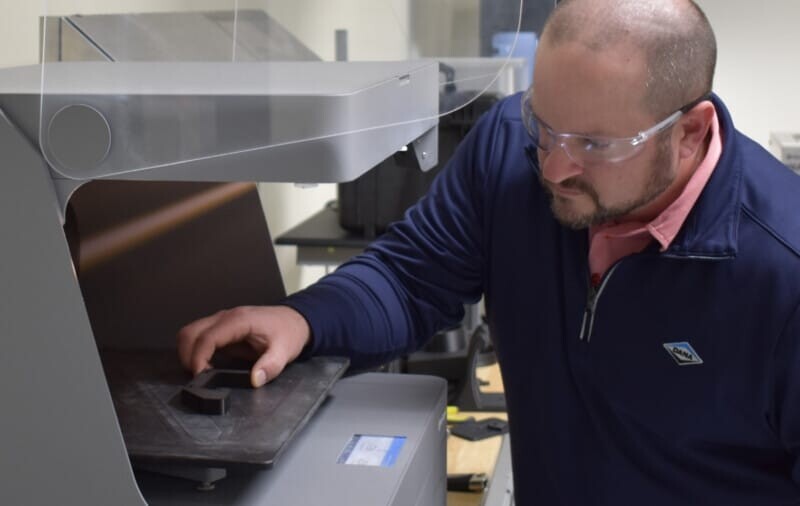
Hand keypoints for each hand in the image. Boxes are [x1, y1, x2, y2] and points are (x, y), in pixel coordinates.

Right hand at [177, 305, 310, 387]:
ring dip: (188, 353)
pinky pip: (199, 337)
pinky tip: (206, 366)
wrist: (295, 321)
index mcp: (239, 320)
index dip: (198, 357)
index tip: (199, 375)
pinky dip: (195, 351)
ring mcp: (222, 322)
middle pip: (190, 332)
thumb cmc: (289, 332)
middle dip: (187, 356)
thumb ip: (270, 366)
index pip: (207, 337)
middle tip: (197, 377)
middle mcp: (226, 317)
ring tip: (200, 373)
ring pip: (191, 333)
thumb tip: (255, 380)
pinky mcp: (222, 329)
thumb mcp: (284, 351)